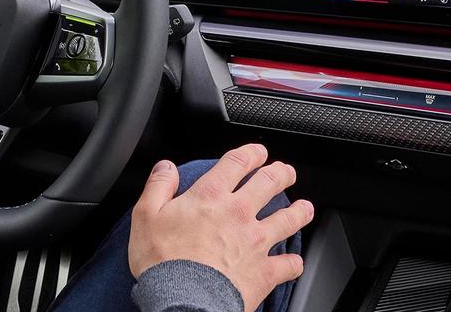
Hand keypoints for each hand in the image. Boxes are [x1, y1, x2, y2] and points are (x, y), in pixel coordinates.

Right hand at [128, 144, 313, 311]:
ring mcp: (256, 242)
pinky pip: (288, 264)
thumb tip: (166, 167)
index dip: (251, 153)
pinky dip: (293, 262)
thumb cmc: (162, 262)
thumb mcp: (146, 216)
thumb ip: (158, 187)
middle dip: (281, 173)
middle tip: (286, 171)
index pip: (237, 163)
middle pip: (270, 183)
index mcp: (210, 197)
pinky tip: (294, 261)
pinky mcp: (264, 271)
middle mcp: (238, 213)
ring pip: (288, 219)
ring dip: (299, 211)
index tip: (258, 152)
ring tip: (304, 207)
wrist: (182, 301)